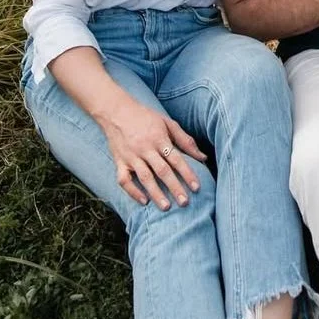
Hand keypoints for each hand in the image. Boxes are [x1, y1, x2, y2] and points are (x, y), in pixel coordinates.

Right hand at [101, 93, 206, 209]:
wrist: (116, 111)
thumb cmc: (145, 117)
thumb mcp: (167, 123)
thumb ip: (185, 140)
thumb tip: (203, 157)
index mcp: (159, 138)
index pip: (176, 159)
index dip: (187, 173)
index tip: (196, 188)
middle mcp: (145, 148)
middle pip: (162, 171)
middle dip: (174, 188)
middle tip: (185, 203)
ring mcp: (131, 156)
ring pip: (145, 177)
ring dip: (156, 193)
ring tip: (166, 207)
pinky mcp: (119, 162)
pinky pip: (124, 180)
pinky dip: (133, 191)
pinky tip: (144, 201)